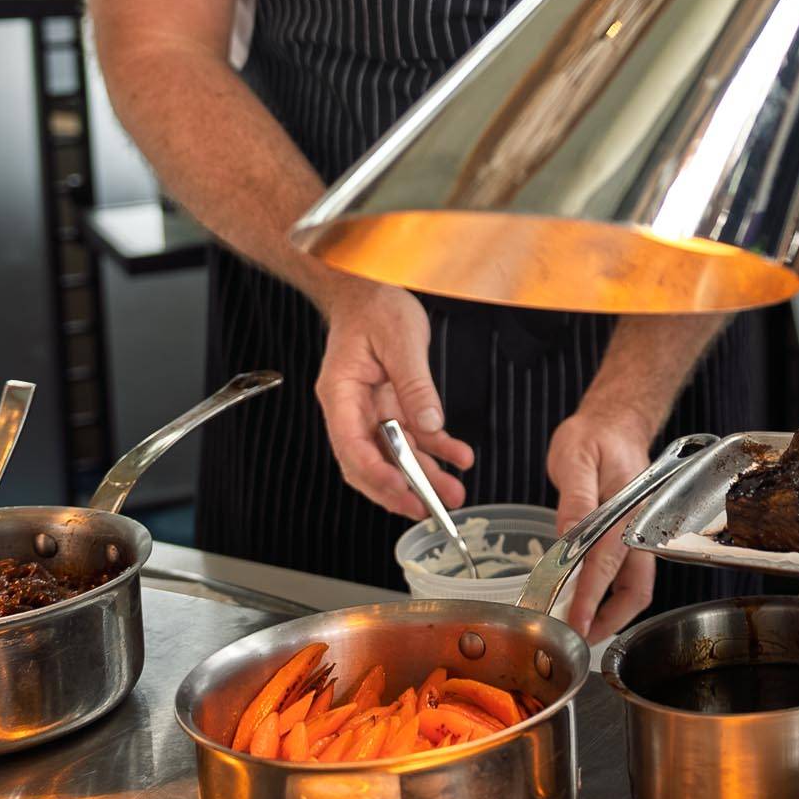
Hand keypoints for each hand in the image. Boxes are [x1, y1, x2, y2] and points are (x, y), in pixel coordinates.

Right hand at [314, 279, 474, 518]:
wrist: (372, 287)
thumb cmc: (375, 305)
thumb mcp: (401, 338)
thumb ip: (415, 384)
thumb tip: (429, 423)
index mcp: (340, 393)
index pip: (351, 447)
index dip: (377, 475)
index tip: (404, 492)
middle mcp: (351, 408)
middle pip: (370, 462)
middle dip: (401, 489)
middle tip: (430, 510)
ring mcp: (371, 410)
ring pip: (395, 455)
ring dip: (424, 476)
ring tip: (454, 493)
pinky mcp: (392, 405)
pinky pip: (413, 435)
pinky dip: (436, 449)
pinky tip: (458, 457)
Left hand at [548, 401, 662, 640]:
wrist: (614, 423)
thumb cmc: (595, 436)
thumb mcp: (576, 457)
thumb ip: (575, 499)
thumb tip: (568, 538)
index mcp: (627, 509)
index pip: (607, 562)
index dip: (591, 598)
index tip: (575, 624)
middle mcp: (638, 527)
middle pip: (636, 588)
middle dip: (610, 620)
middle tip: (578, 639)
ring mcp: (636, 535)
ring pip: (634, 587)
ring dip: (611, 613)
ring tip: (581, 629)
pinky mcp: (627, 538)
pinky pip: (624, 575)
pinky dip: (607, 596)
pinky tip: (584, 603)